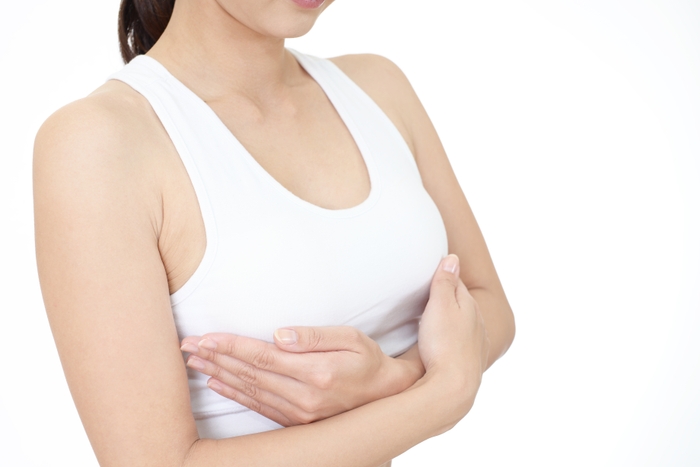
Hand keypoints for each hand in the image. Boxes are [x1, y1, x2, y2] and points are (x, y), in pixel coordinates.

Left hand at [180, 326, 423, 425]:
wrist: (387, 397)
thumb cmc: (368, 361)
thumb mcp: (351, 338)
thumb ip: (315, 336)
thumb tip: (280, 334)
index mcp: (316, 373)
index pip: (263, 357)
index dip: (232, 346)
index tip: (206, 337)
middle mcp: (303, 397)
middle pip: (249, 374)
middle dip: (215, 358)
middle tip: (187, 346)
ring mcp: (298, 413)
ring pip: (249, 391)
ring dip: (219, 374)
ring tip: (195, 362)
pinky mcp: (296, 421)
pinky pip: (258, 406)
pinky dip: (235, 394)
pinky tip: (218, 383)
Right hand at [417, 255, 489, 396]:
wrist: (454, 386)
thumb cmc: (443, 344)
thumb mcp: (440, 305)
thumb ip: (445, 281)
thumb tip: (453, 258)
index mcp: (469, 305)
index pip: (456, 281)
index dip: (442, 274)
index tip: (430, 270)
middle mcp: (477, 322)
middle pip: (462, 301)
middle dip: (449, 295)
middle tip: (430, 290)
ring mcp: (476, 343)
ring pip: (464, 322)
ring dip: (453, 317)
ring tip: (438, 315)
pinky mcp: (470, 361)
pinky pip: (463, 342)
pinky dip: (454, 336)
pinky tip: (447, 342)